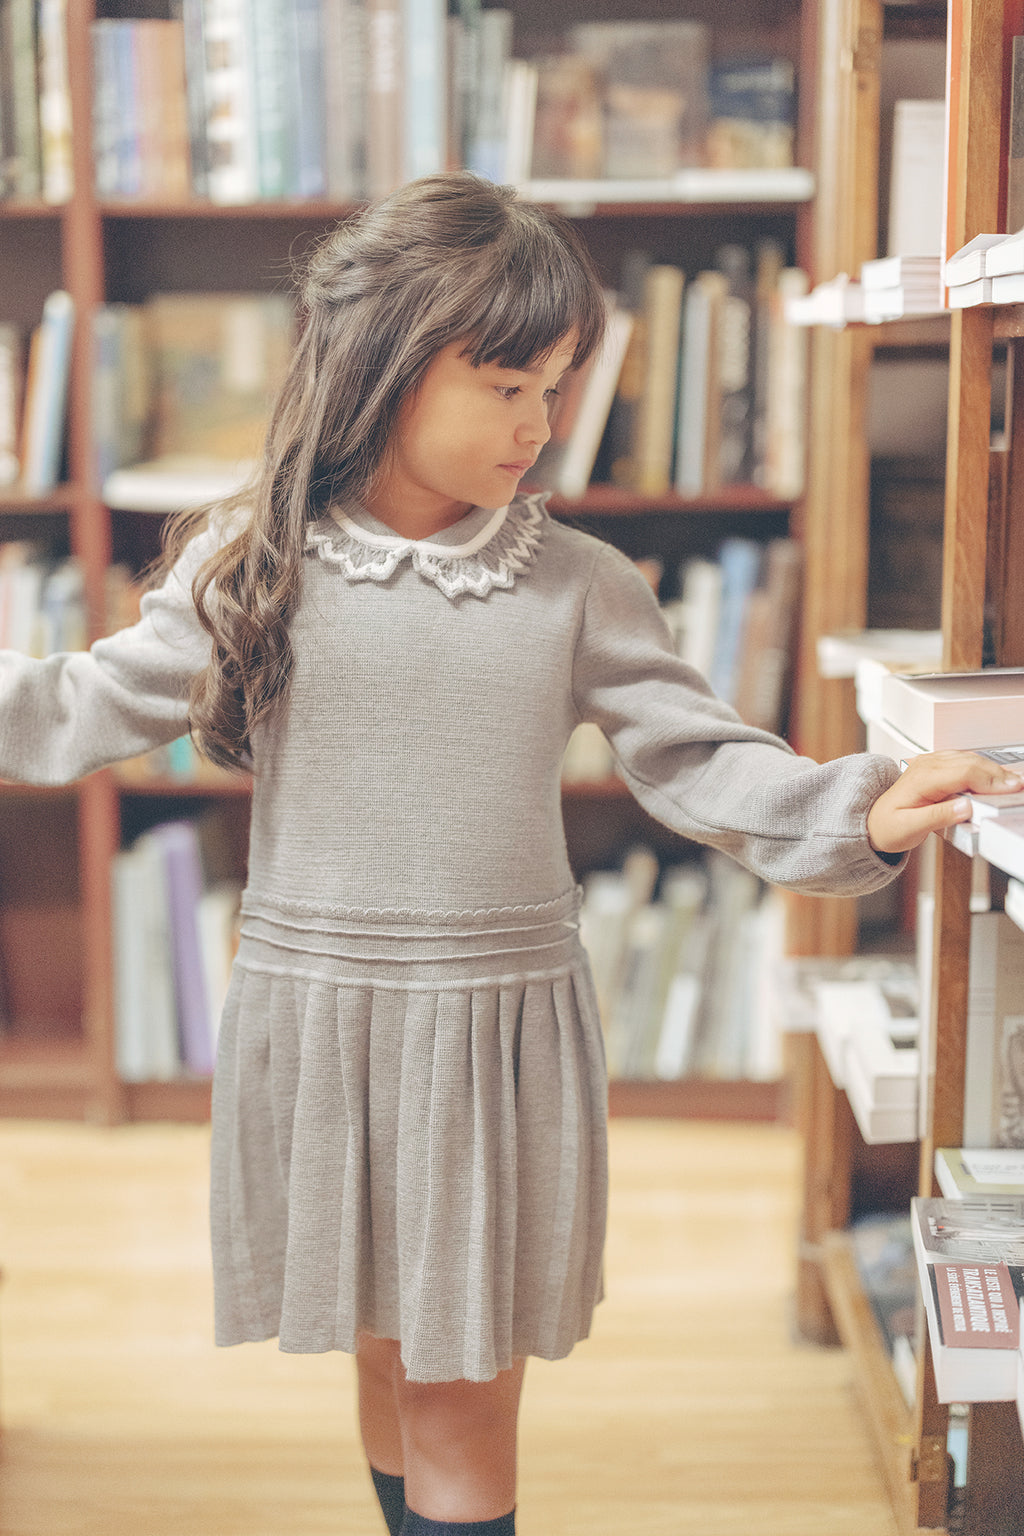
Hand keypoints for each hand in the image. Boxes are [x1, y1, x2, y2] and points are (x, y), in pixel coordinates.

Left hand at [866, 751, 1023, 853]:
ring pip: (969, 759)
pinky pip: (963, 761)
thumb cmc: (888, 827)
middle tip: (1018, 787)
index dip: (990, 780)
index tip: (1010, 789)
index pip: (964, 773)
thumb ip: (938, 817)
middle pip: (971, 763)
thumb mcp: (910, 828)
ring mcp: (931, 763)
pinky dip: (982, 767)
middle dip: (998, 774)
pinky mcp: (935, 766)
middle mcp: (927, 766)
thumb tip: (965, 808)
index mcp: (922, 779)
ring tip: (1011, 783)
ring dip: (992, 770)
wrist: (872, 822)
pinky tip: (994, 777)